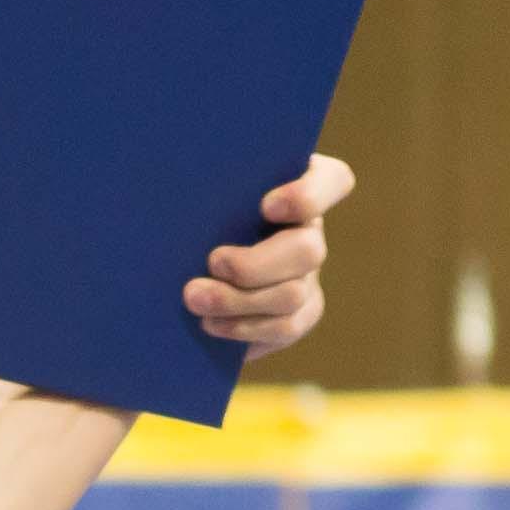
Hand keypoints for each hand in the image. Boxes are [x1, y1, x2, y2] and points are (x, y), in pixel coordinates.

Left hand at [187, 154, 350, 359]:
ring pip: (292, 294)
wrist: (182, 261)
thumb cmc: (185, 212)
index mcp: (295, 184)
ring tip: (194, 298)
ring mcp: (308, 273)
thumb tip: (178, 185)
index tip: (267, 206)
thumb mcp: (194, 193)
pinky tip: (210, 324)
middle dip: (254, 266)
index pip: (332, 181)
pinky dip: (244, 328)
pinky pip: (285, 326)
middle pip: (307, 251)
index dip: (308, 196)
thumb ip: (202, 188)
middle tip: (212, 263)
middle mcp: (309, 228)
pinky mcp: (300, 311)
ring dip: (238, 301)